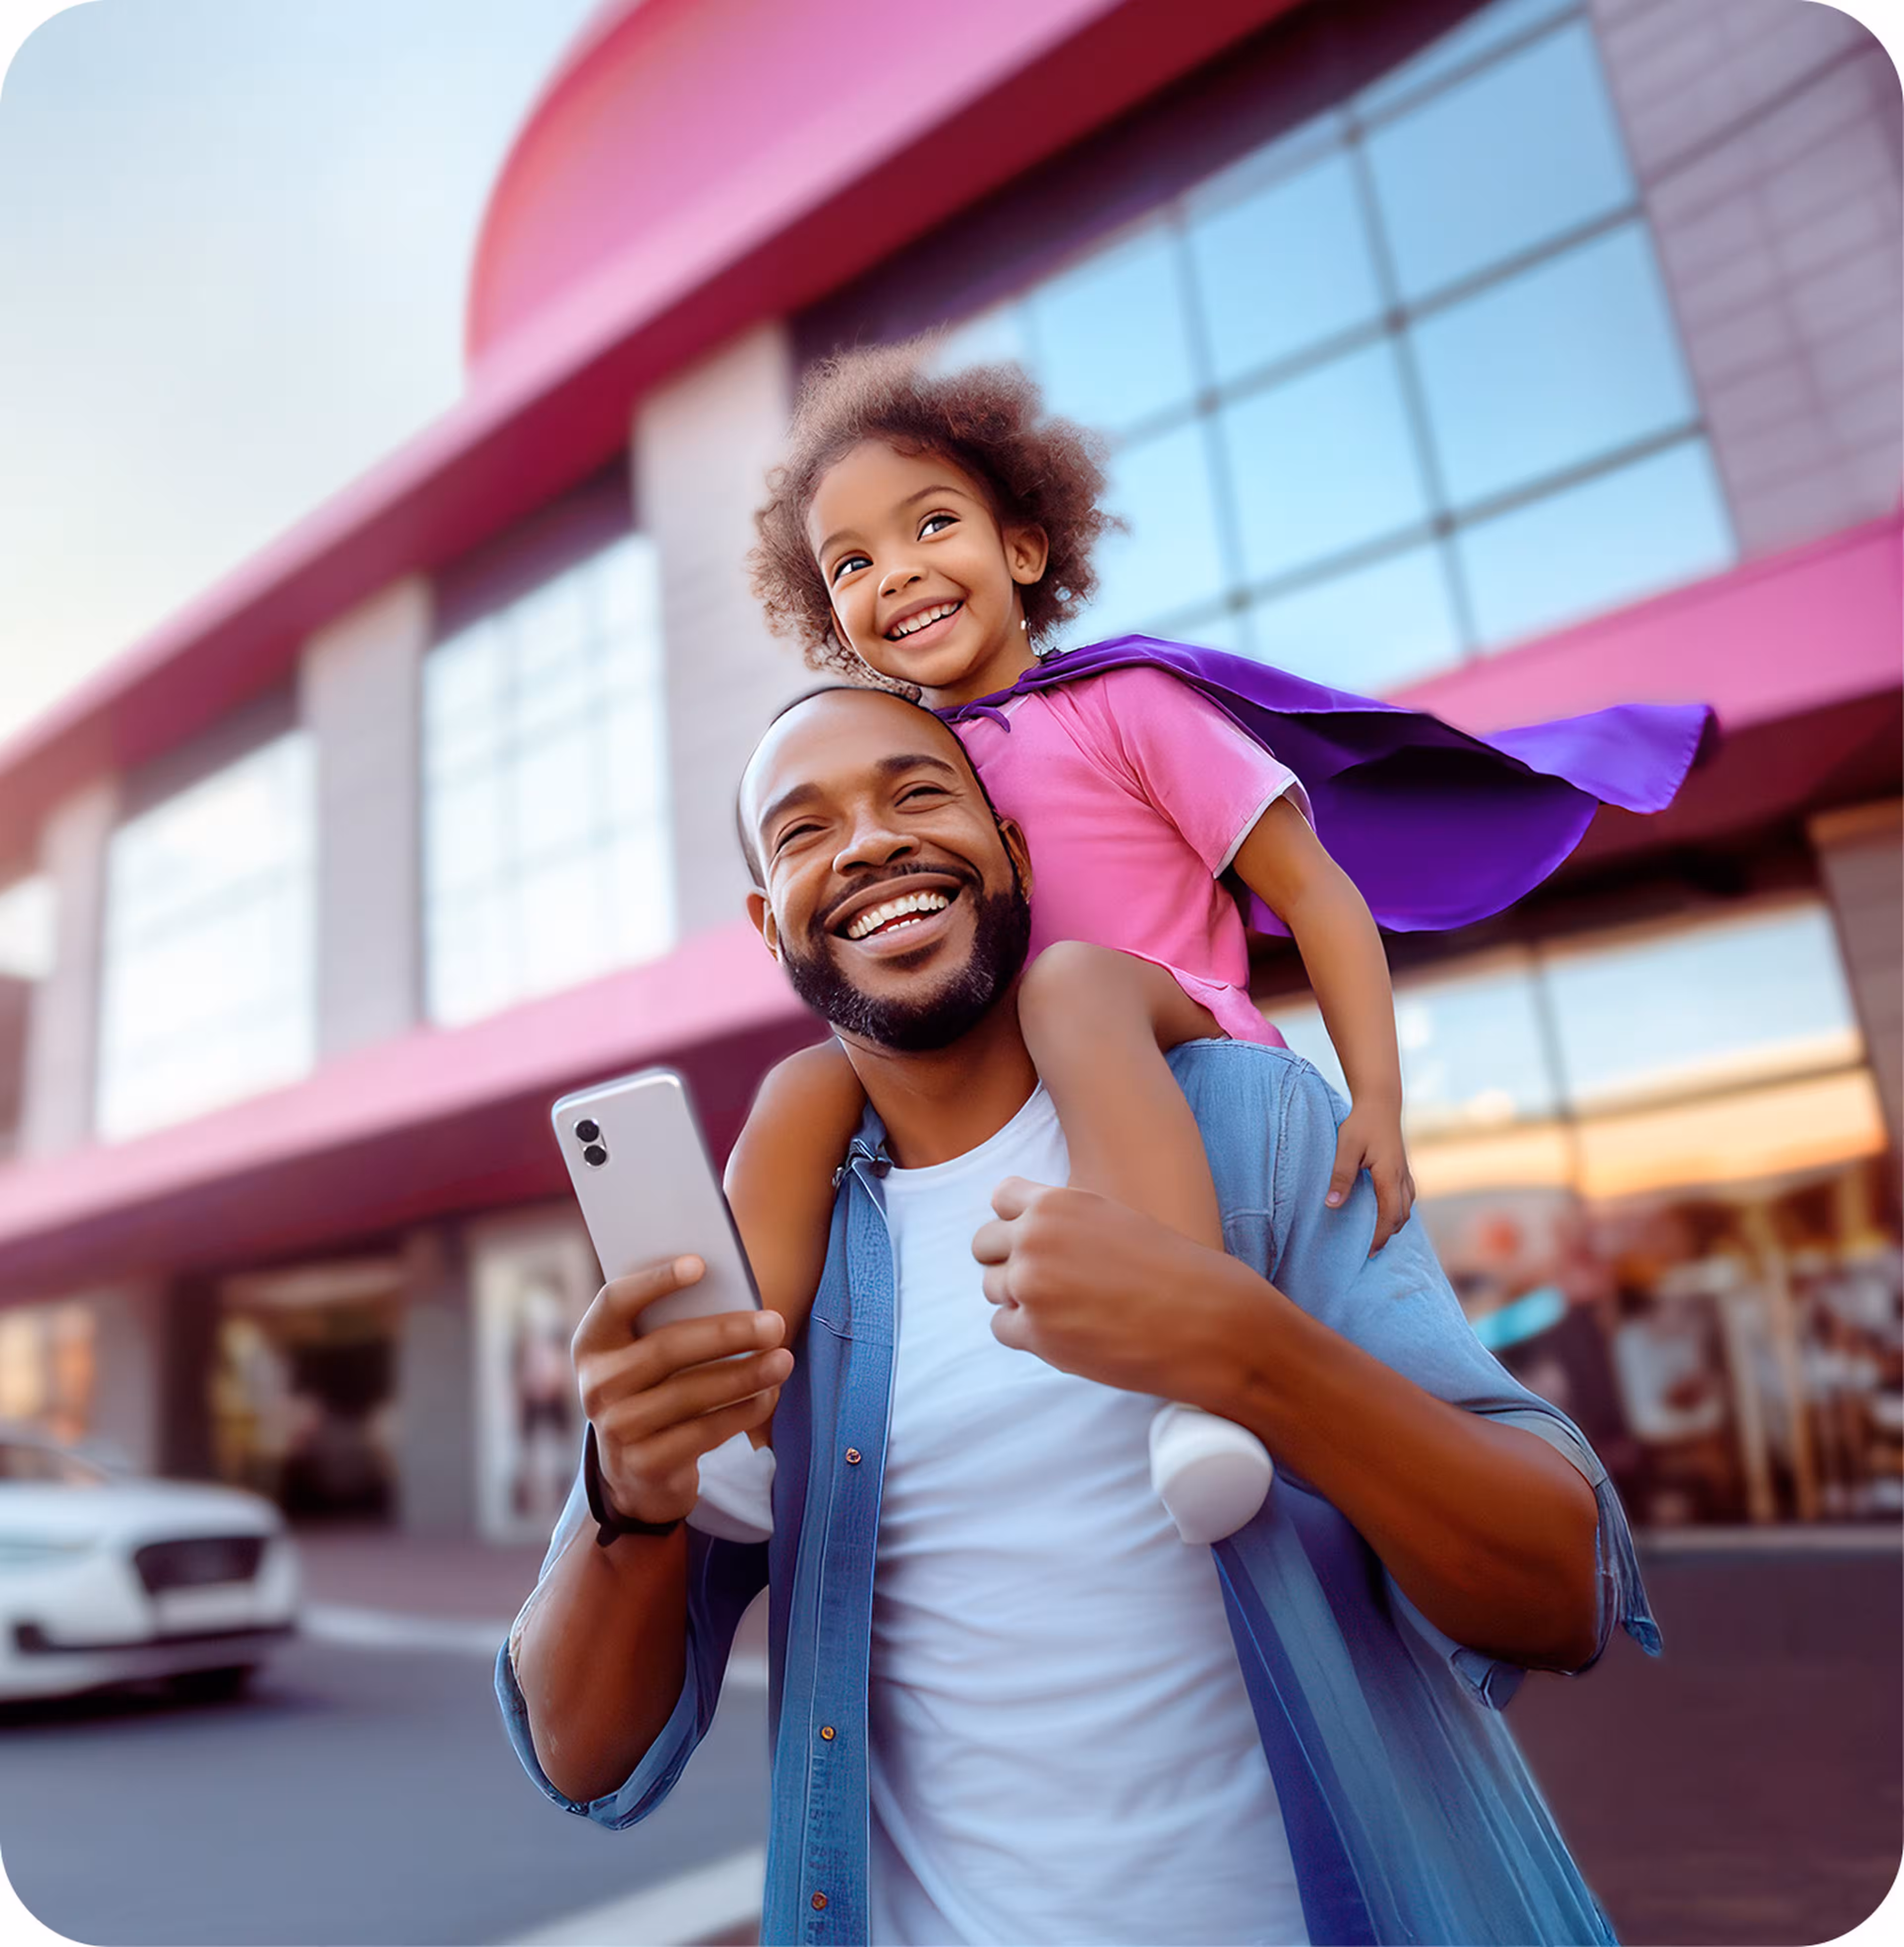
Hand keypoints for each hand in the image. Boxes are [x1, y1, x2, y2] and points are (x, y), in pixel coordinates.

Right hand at [572, 1257, 791, 1527]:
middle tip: (775, 1324)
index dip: (655, 1280)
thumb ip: (675, 1322)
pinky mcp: (645, 1465)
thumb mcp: (650, 1354)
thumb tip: (735, 1293)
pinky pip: (704, 1431)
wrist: (636, 1470)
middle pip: (666, 1349)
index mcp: (593, 1343)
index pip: (615, 1301)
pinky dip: (743, 1411)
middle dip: (727, 1334)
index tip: (700, 1264)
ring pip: (691, 1394)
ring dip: (745, 1375)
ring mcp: (617, 1429)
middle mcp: (597, 1385)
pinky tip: (768, 1395)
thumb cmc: (657, 1388)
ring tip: (783, 1360)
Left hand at [970, 1177, 1251, 1406]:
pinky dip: (1025, 1331)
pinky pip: (1002, 1327)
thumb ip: (1064, 1219)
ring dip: (1019, 1297)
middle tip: (1048, 1280)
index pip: (1000, 1199)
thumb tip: (1020, 1233)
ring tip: (1065, 1306)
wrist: (1206, 1320)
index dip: (1017, 1220)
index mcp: (1055, 1203)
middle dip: (1009, 1261)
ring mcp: (1031, 1287)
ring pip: (992, 1288)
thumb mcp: (1112, 1218)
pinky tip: (1062, 1330)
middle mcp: (1034, 1239)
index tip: (1038, 1238)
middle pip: (984, 1245)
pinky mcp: (1036, 1333)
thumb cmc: (1168, 1268)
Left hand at [1327, 1101, 1414, 1254]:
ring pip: (1407, 1207)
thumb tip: (1331, 1205)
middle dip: (1388, 1235)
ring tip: (1378, 1236)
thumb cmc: (1361, 1124)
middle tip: (1371, 1250)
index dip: (1380, 1236)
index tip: (1369, 1252)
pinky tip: (1387, 1212)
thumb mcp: (1345, 1148)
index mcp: (1389, 1175)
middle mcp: (1402, 1177)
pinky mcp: (1403, 1168)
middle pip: (1401, 1216)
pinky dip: (1399, 1210)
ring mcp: (1405, 1172)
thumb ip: (1341, 1176)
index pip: (1389, 1215)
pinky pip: (1407, 1197)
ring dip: (1395, 1224)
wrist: (1380, 1103)